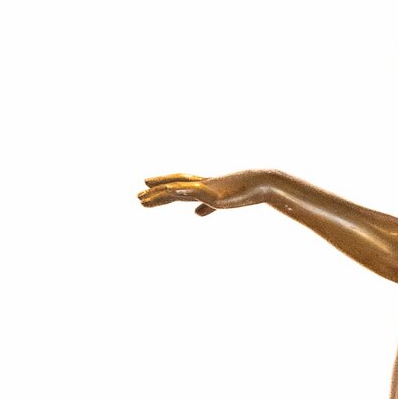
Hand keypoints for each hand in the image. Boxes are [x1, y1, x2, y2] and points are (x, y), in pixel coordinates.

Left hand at [138, 170, 273, 215]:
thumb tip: (196, 214)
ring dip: (160, 193)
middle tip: (138, 197)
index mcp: (203, 187)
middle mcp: (201, 184)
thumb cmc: (244, 192)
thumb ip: (208, 207)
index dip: (161, 187)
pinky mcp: (212, 192)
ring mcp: (205, 187)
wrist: (260, 184)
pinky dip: (178, 189)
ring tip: (144, 199)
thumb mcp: (222, 203)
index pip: (177, 186)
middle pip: (173, 186)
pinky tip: (167, 190)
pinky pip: (191, 189)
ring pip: (177, 188)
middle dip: (155, 192)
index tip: (145, 188)